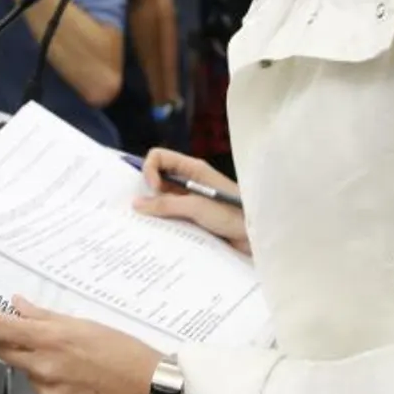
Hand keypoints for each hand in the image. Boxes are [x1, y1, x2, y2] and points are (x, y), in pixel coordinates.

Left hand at [0, 298, 160, 393]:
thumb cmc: (127, 354)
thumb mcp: (89, 326)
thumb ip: (47, 318)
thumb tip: (17, 306)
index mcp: (52, 340)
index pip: (1, 328)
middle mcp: (44, 370)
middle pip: (6, 353)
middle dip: (11, 342)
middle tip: (30, 337)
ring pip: (30, 377)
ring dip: (40, 369)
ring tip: (75, 368)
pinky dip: (56, 391)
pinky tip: (81, 388)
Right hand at [134, 148, 248, 254]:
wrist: (256, 236)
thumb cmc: (233, 214)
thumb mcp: (197, 207)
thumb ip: (166, 205)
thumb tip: (137, 203)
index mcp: (192, 169)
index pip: (159, 157)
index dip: (149, 170)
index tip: (153, 190)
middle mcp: (189, 181)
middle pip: (157, 178)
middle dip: (147, 191)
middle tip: (144, 210)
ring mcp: (191, 200)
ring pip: (163, 200)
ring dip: (155, 211)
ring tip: (150, 226)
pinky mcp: (193, 217)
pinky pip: (171, 216)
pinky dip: (164, 223)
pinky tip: (161, 235)